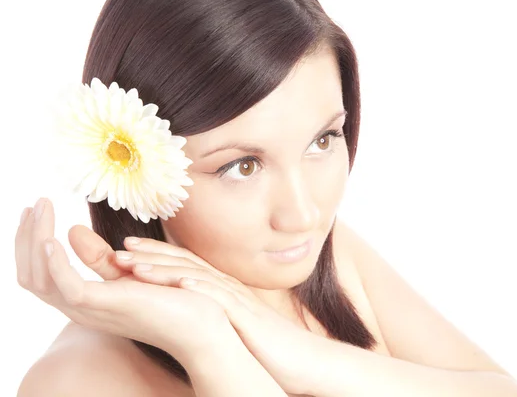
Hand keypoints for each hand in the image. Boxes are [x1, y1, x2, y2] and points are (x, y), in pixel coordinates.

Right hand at [14, 198, 234, 365]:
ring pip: (41, 279)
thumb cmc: (171, 300)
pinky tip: (52, 237)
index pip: (39, 276)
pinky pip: (67, 285)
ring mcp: (90, 309)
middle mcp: (80, 308)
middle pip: (31, 277)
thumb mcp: (130, 272)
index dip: (31, 245)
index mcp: (84, 301)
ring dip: (35, 241)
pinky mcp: (106, 305)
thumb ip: (101, 257)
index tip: (35, 213)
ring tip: (40, 210)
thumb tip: (74, 229)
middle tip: (32, 206)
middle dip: (25, 239)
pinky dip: (55, 262)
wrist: (200, 325)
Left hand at [113, 238, 320, 395]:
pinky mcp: (247, 317)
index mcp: (223, 291)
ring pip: (196, 277)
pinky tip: (179, 282)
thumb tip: (191, 312)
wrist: (304, 359)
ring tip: (133, 264)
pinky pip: (221, 299)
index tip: (127, 249)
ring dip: (163, 268)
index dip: (155, 255)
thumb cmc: (268, 347)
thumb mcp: (235, 326)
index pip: (185, 265)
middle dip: (151, 254)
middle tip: (120, 248)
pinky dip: (199, 288)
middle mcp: (228, 289)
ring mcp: (238, 301)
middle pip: (185, 264)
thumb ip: (215, 314)